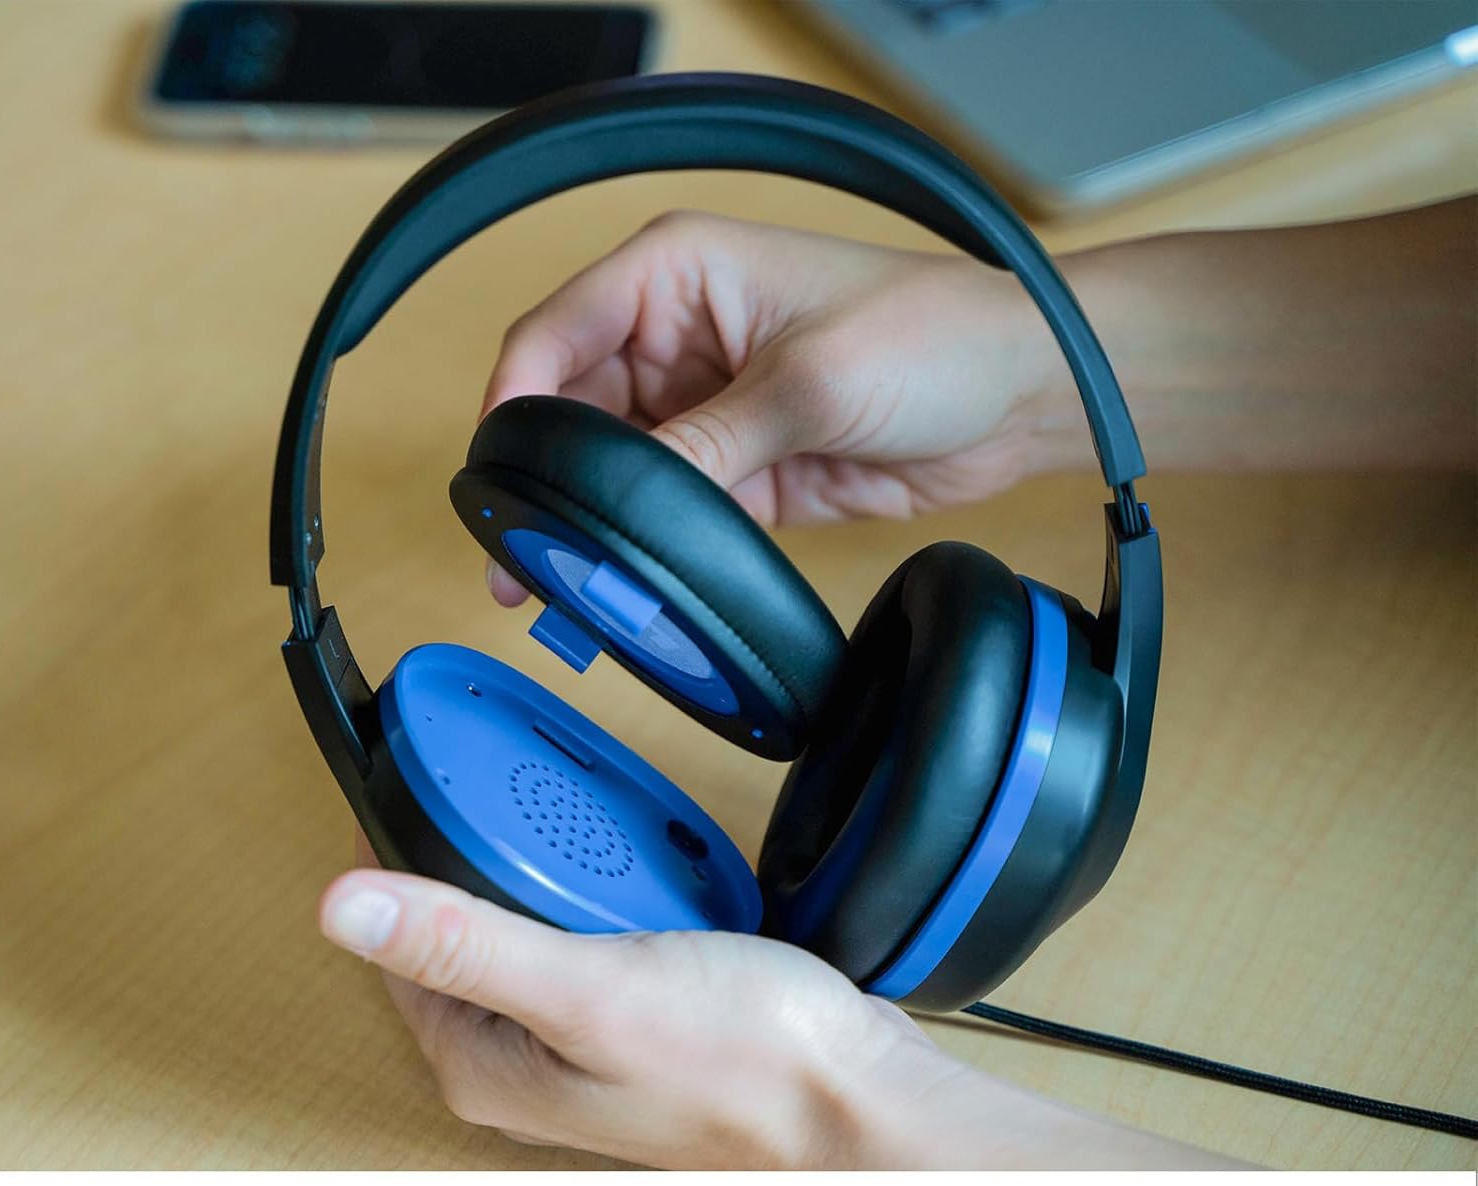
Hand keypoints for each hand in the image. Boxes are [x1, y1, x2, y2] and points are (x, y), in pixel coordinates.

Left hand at [319, 838, 1242, 1169]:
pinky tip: (649, 870)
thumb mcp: (587, 990)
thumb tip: (344, 907)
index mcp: (485, 1064)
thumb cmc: (740, 1064)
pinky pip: (597, 936)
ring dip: (560, 873)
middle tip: (514, 789)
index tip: (405, 786)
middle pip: (464, 933)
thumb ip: (467, 944)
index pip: (398, 949)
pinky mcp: (637, 1018)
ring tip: (598, 832)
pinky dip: (614, 894)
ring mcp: (583, 1041)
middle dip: (486, 857)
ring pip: (537, 926)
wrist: (856, 1098)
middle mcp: (524, 1061)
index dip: (394, 861)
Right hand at [480, 211, 1062, 603]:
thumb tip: (624, 503)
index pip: (555, 333)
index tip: (498, 478)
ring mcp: (706, 408)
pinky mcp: (738, 469)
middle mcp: (678, 338)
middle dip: (547, 482)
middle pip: (572, 413)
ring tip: (570, 580)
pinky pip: (673, 511)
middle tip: (519, 557)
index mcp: (677, 274)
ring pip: (618, 473)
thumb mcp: (807, 381)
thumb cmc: (932, 335)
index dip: (515, 405)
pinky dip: (653, 545)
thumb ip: (706, 444)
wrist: (1018, 397)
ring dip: (598, 523)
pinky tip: (633, 580)